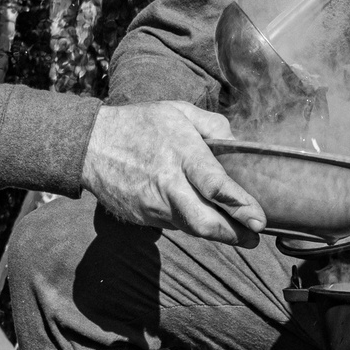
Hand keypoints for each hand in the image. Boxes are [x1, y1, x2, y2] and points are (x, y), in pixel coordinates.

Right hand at [83, 102, 266, 243]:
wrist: (89, 146)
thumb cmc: (139, 124)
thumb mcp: (179, 111)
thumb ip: (213, 126)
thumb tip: (238, 145)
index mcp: (181, 153)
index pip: (215, 185)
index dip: (240, 205)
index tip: (259, 219)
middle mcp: (167, 184)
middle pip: (204, 223)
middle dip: (233, 235)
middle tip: (253, 237)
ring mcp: (152, 206)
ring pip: (191, 229)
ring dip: (215, 232)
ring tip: (236, 231)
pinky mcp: (142, 218)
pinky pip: (174, 225)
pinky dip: (190, 223)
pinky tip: (200, 216)